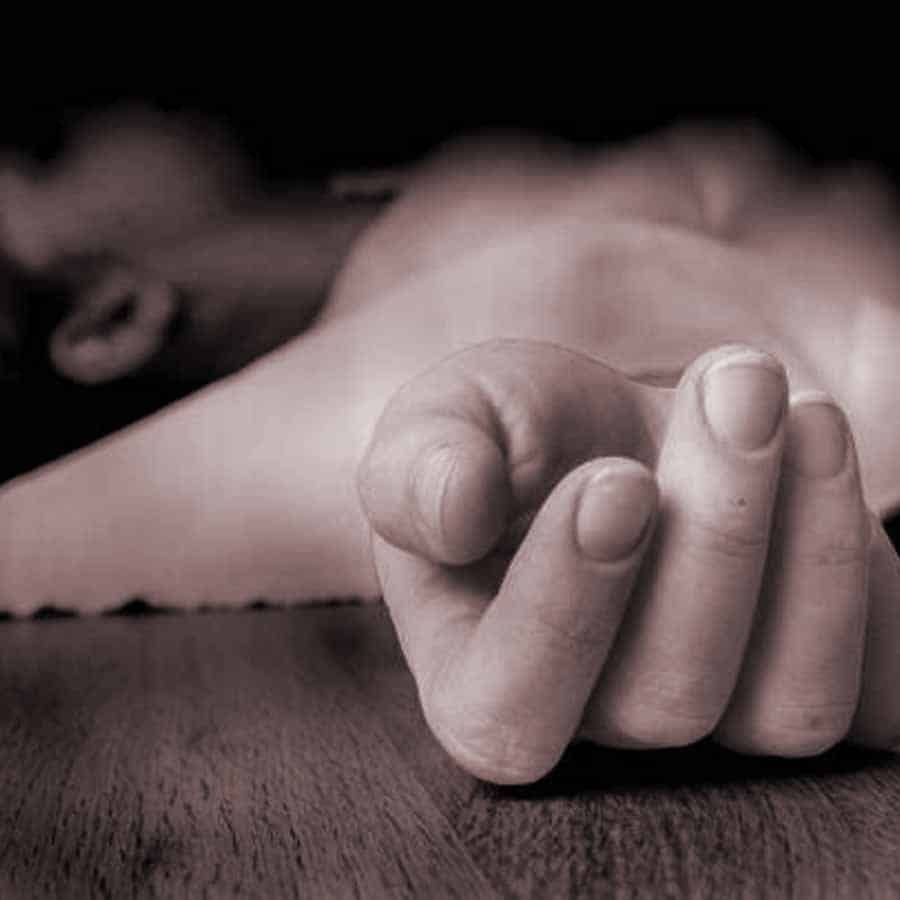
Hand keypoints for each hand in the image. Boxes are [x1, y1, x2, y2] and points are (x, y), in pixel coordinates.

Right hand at [358, 339, 899, 782]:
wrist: (603, 428)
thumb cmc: (510, 434)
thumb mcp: (441, 421)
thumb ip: (418, 464)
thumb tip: (456, 507)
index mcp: (479, 682)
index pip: (512, 707)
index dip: (567, 607)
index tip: (614, 479)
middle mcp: (598, 726)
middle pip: (667, 700)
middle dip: (715, 534)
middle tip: (734, 387)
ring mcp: (713, 722)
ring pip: (789, 708)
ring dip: (814, 550)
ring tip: (799, 410)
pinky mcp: (806, 683)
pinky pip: (878, 693)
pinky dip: (873, 581)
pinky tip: (826, 458)